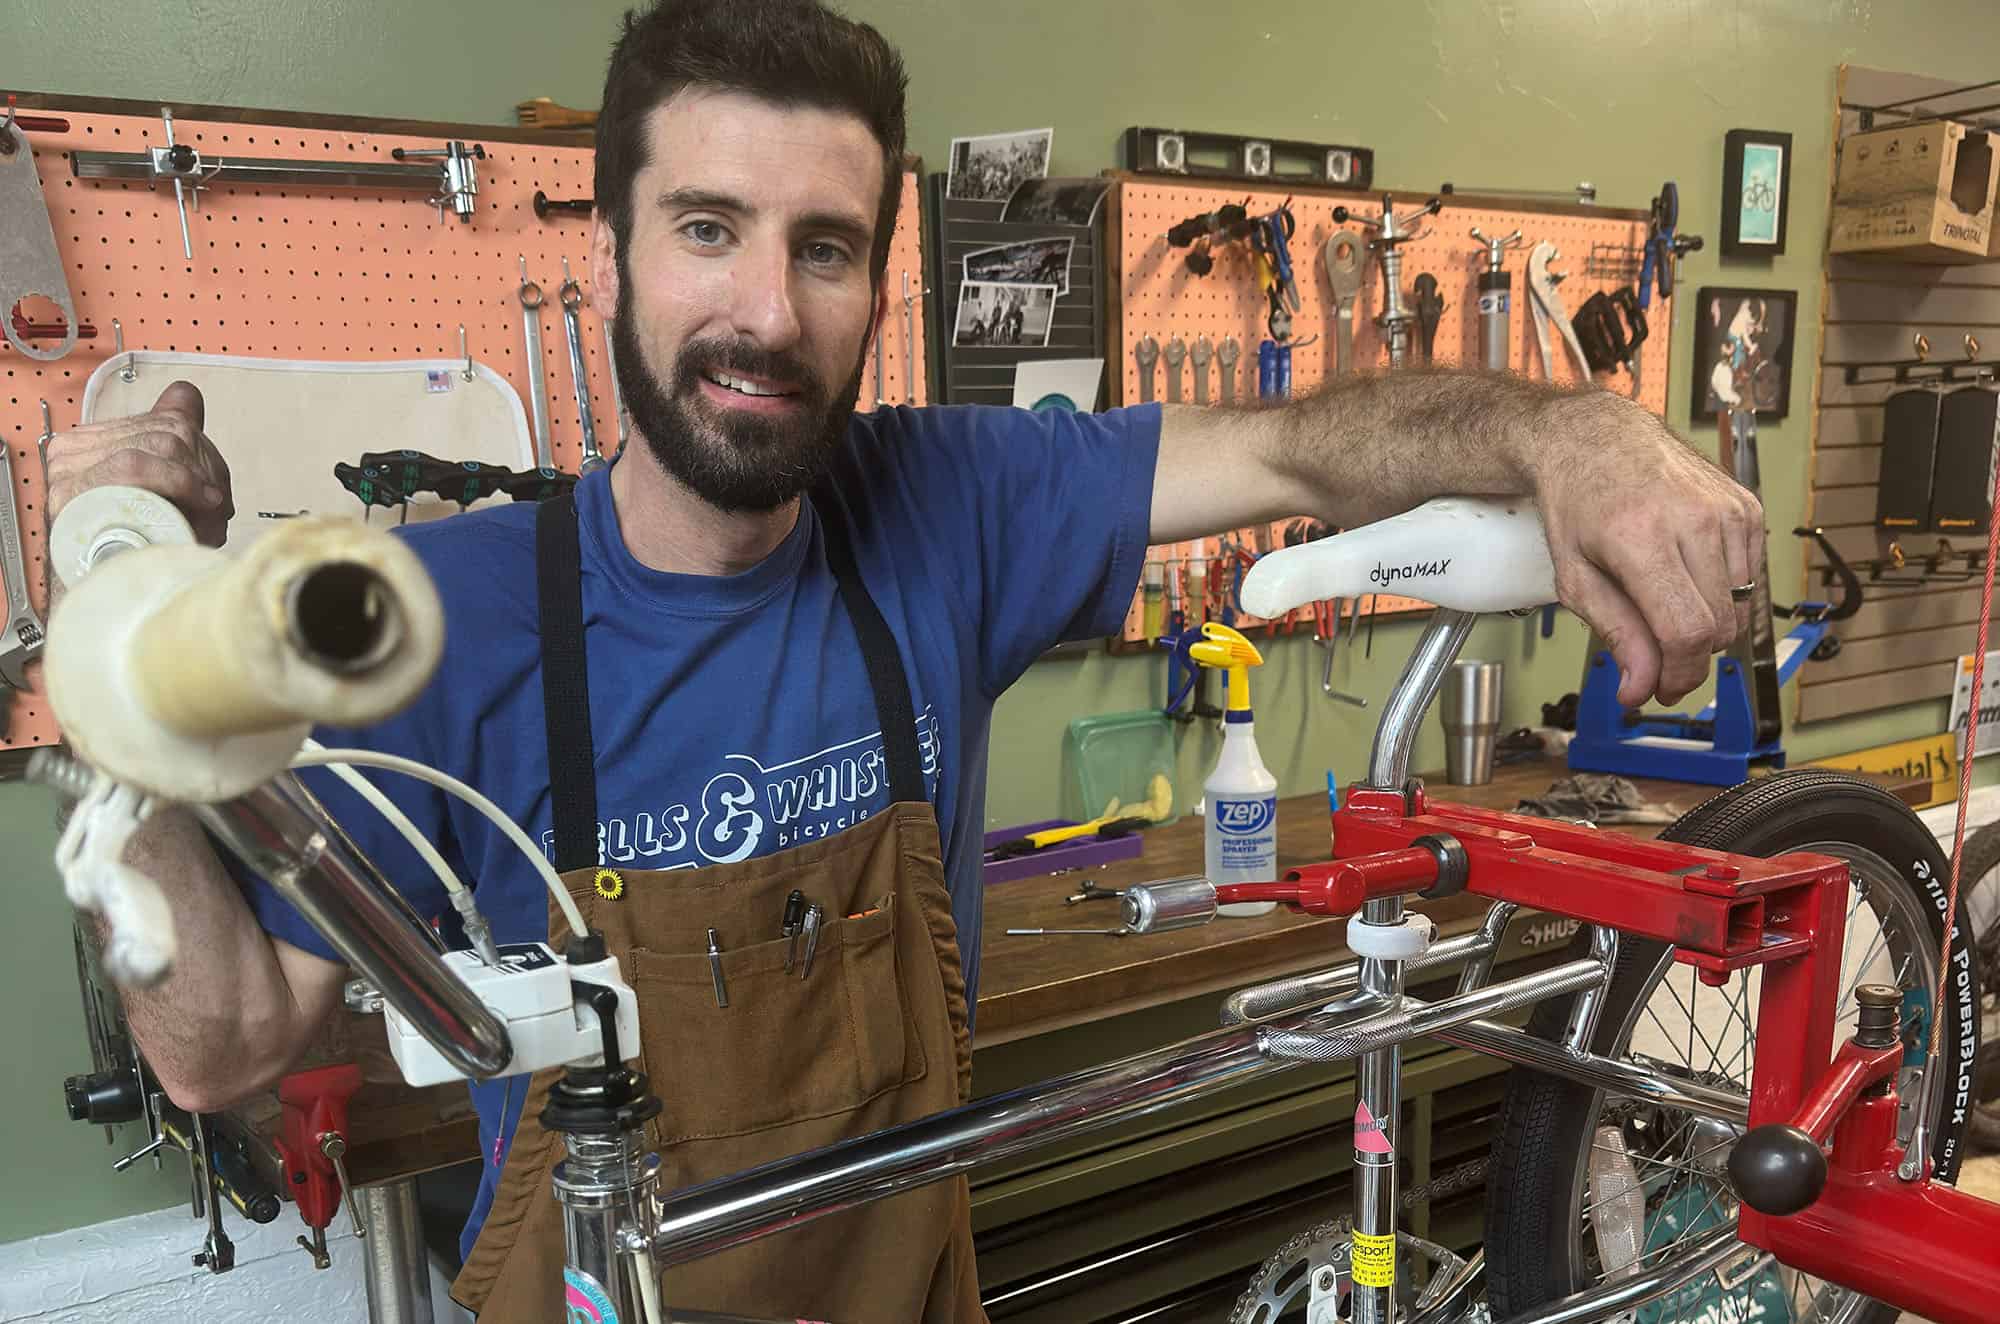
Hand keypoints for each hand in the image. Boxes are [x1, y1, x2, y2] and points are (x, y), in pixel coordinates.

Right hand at [45, 381, 232, 547]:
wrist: (108, 588)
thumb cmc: (138, 544)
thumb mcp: (164, 484)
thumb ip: (168, 434)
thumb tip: (185, 395)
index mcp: (92, 441)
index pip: (166, 419)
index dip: (202, 451)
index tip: (210, 485)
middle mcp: (75, 450)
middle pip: (169, 430)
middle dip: (206, 469)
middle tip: (215, 504)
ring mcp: (71, 468)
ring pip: (160, 444)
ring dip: (198, 481)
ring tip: (207, 512)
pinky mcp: (74, 487)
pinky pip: (135, 462)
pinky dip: (179, 482)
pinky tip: (197, 502)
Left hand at [1525, 392, 1763, 706]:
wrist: (1598, 438)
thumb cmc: (1578, 504)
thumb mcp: (1575, 576)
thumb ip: (1614, 634)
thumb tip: (1640, 689)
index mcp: (1641, 537)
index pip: (1686, 631)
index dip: (1678, 675)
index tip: (1662, 690)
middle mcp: (1692, 519)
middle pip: (1718, 626)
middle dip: (1690, 659)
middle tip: (1658, 661)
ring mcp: (1726, 510)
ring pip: (1739, 607)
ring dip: (1707, 624)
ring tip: (1664, 604)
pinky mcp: (1747, 507)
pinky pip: (1750, 577)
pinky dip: (1724, 592)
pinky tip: (1687, 574)